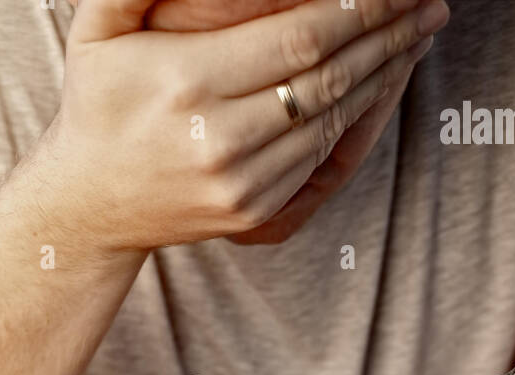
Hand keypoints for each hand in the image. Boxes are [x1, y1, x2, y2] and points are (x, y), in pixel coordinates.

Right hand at [49, 0, 449, 251]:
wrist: (87, 206)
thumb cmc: (97, 103)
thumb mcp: (98, 30)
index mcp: (188, 85)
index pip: (300, 37)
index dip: (357, 6)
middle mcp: (220, 141)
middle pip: (330, 78)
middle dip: (387, 34)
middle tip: (427, 1)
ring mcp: (241, 185)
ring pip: (335, 120)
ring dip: (385, 74)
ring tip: (417, 33)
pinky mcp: (254, 214)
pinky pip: (322, 157)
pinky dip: (361, 117)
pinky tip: (382, 82)